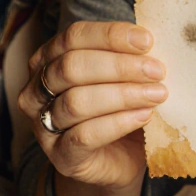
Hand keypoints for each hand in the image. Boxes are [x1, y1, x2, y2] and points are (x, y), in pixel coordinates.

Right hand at [17, 21, 167, 189]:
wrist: (120, 160)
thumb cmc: (121, 108)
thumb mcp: (122, 75)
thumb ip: (129, 56)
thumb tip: (150, 40)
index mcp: (50, 58)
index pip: (74, 37)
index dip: (110, 35)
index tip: (147, 41)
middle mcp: (38, 89)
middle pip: (72, 67)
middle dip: (119, 66)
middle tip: (157, 71)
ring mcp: (44, 125)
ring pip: (76, 102)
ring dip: (123, 95)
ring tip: (156, 94)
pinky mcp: (60, 156)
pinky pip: (84, 136)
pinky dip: (118, 123)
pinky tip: (144, 116)